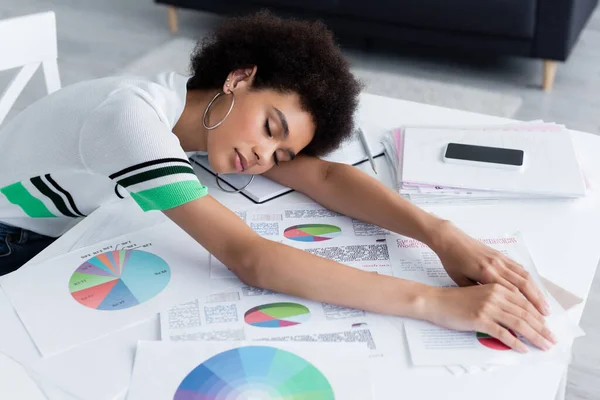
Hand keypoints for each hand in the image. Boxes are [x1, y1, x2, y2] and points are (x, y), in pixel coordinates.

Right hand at [423, 284, 556, 351]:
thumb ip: (497, 297)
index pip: (524, 302)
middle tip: (551, 339)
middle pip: (525, 313)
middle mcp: (495, 295)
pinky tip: (522, 349)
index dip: (538, 315)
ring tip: (544, 345)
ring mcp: (488, 307)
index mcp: (497, 287)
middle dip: (541, 328)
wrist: (435, 300)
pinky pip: (503, 333)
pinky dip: (515, 343)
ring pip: (519, 323)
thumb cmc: (454, 297)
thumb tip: (513, 312)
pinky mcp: (480, 319)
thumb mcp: (479, 291)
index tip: (547, 326)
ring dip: (534, 336)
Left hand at [430, 221, 549, 315]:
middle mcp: (497, 266)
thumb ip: (477, 292)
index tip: (532, 319)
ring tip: (544, 305)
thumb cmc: (451, 261)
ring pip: (524, 276)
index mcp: (486, 274)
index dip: (524, 307)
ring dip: (536, 291)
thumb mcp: (459, 280)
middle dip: (537, 301)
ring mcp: (500, 259)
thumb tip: (491, 306)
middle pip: (523, 285)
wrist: (450, 239)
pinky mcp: (500, 255)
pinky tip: (533, 288)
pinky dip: (528, 279)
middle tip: (546, 316)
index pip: (512, 293)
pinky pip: (519, 268)